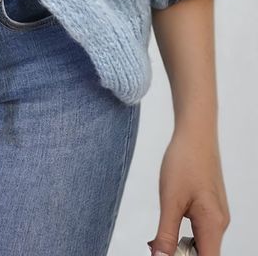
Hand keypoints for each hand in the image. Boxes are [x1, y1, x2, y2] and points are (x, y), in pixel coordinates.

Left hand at [148, 125, 230, 255]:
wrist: (195, 133)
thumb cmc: (185, 160)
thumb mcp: (170, 201)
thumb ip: (166, 234)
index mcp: (213, 225)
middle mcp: (220, 224)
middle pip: (204, 255)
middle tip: (156, 249)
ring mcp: (216, 216)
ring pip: (201, 245)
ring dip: (181, 248)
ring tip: (159, 241)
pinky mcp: (210, 208)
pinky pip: (200, 232)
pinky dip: (184, 235)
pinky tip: (168, 227)